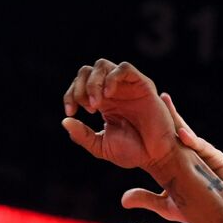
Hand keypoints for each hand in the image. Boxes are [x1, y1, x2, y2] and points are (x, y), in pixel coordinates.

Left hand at [61, 60, 179, 170]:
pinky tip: (108, 96)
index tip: (71, 112)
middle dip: (80, 86)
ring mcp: (127, 86)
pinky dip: (112, 78)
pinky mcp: (142, 85)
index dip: (70, 95)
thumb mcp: (101, 146)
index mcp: (103, 102)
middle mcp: (113, 91)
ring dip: (93, 82)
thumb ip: (83, 135)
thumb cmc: (133, 152)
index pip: (79, 85)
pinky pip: (124, 69)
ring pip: (103, 66)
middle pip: (88, 71)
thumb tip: (65, 121)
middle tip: (86, 107)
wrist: (157, 156)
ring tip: (95, 104)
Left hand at [120, 94, 222, 222]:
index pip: (166, 140)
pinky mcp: (217, 160)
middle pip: (178, 130)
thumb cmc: (199, 210)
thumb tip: (122, 200)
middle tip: (158, 96)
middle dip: (168, 112)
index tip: (142, 112)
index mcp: (180, 160)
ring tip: (165, 103)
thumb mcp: (167, 205)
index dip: (155, 127)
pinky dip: (192, 141)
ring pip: (189, 134)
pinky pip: (203, 148)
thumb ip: (147, 199)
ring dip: (177, 119)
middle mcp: (192, 154)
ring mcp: (204, 155)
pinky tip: (181, 135)